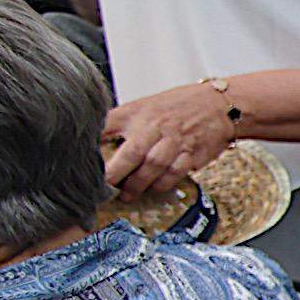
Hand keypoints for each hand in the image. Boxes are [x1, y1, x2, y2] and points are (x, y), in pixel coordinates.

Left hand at [102, 83, 236, 197]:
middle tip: (103, 188)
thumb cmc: (178, 107)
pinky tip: (153, 188)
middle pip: (131, 152)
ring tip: (127, 195)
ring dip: (138, 184)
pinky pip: (174, 172)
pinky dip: (162, 184)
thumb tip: (95, 143)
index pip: (107, 125)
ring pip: (153, 166)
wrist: (219, 104)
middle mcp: (155, 124)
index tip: (81, 160)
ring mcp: (174, 139)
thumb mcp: (144, 106)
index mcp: (136, 111)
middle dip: (115, 174)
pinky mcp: (191, 152)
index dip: (92, 143)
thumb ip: (122, 123)